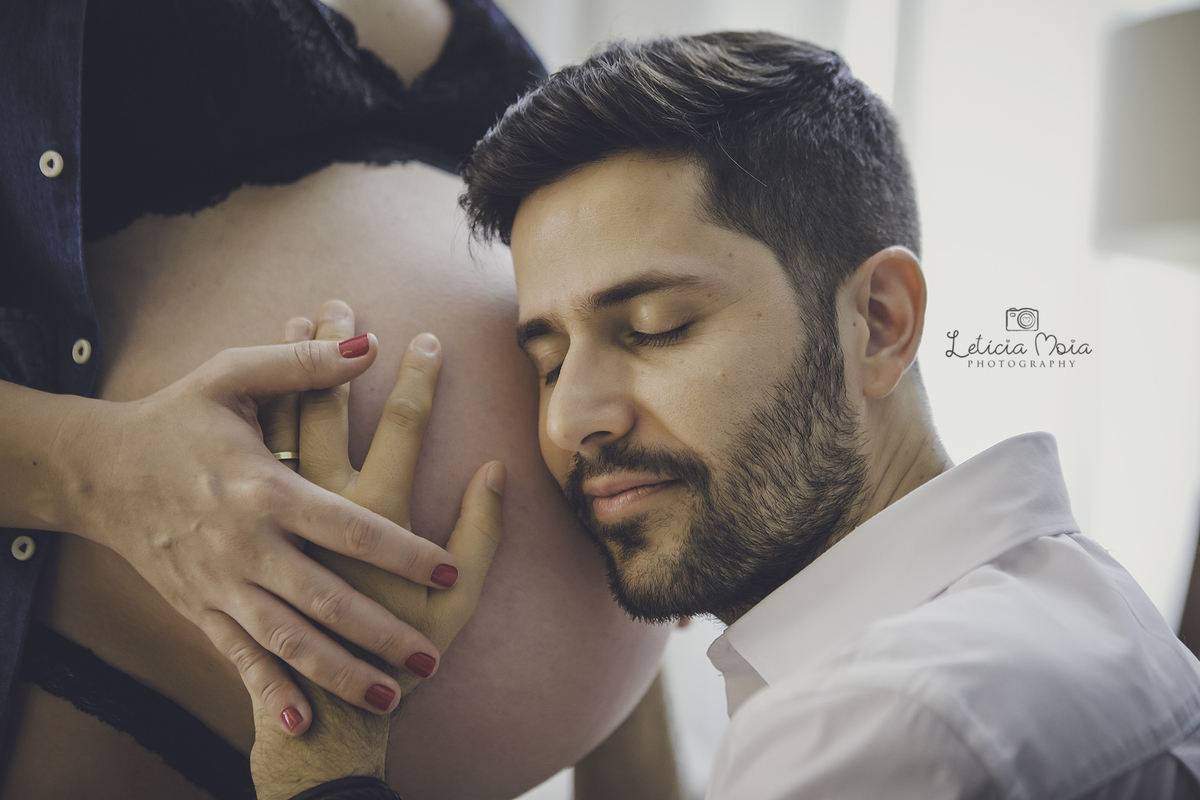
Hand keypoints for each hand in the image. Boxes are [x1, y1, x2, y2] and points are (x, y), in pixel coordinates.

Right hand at [55, 320, 459, 736]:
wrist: (98, 472)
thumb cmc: (175, 418)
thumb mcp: (229, 376)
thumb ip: (301, 367)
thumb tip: (370, 345)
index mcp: (264, 488)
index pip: (351, 527)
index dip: (403, 551)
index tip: (447, 570)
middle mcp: (245, 545)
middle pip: (327, 599)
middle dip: (381, 633)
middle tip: (431, 659)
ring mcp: (221, 584)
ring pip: (287, 641)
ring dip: (337, 675)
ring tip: (387, 701)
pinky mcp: (200, 608)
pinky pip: (237, 658)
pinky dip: (266, 691)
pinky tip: (298, 722)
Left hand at [248, 301, 503, 797]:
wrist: (323, 710)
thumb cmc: (404, 653)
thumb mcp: (460, 602)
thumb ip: (482, 533)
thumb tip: (496, 469)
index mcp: (374, 515)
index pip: (401, 425)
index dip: (417, 377)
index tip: (426, 337)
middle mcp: (319, 508)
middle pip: (325, 407)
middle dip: (337, 350)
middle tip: (342, 298)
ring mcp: (280, 519)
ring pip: (278, 423)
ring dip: (287, 368)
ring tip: (296, 319)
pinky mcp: (257, 532)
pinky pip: (252, 458)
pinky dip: (258, 413)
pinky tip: (264, 380)